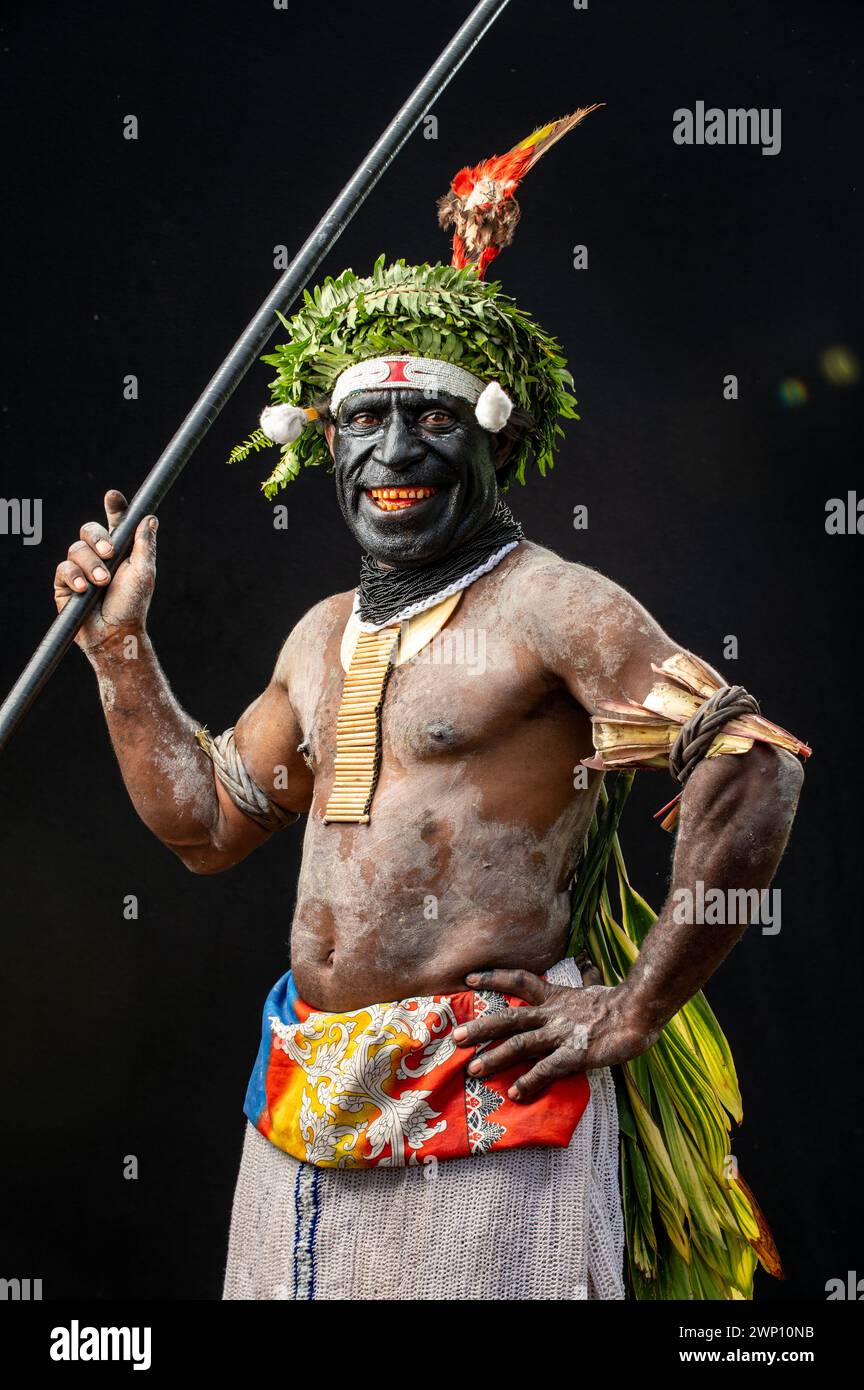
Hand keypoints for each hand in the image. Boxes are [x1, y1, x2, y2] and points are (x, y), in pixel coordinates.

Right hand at [53, 490, 157, 651]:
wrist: (114, 633)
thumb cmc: (133, 604)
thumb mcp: (144, 572)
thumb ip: (144, 543)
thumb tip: (150, 517)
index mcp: (121, 550)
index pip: (115, 523)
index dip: (114, 508)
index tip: (113, 496)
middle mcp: (99, 556)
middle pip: (89, 530)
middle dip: (98, 538)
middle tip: (109, 553)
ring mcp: (81, 569)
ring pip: (76, 549)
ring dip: (90, 565)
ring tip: (102, 583)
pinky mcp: (65, 584)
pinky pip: (63, 568)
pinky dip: (74, 577)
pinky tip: (83, 589)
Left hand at [452, 966, 653, 1101]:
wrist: (639, 1010)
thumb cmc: (620, 1003)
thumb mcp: (594, 988)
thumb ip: (584, 983)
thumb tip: (587, 967)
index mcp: (555, 997)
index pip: (518, 981)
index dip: (493, 978)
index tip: (469, 978)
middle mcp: (552, 1014)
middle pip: (509, 1018)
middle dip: (481, 1028)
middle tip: (456, 1038)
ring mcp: (561, 1034)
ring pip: (520, 1044)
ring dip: (495, 1057)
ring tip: (474, 1070)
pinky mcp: (575, 1054)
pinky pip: (547, 1069)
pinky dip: (531, 1081)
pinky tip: (516, 1093)